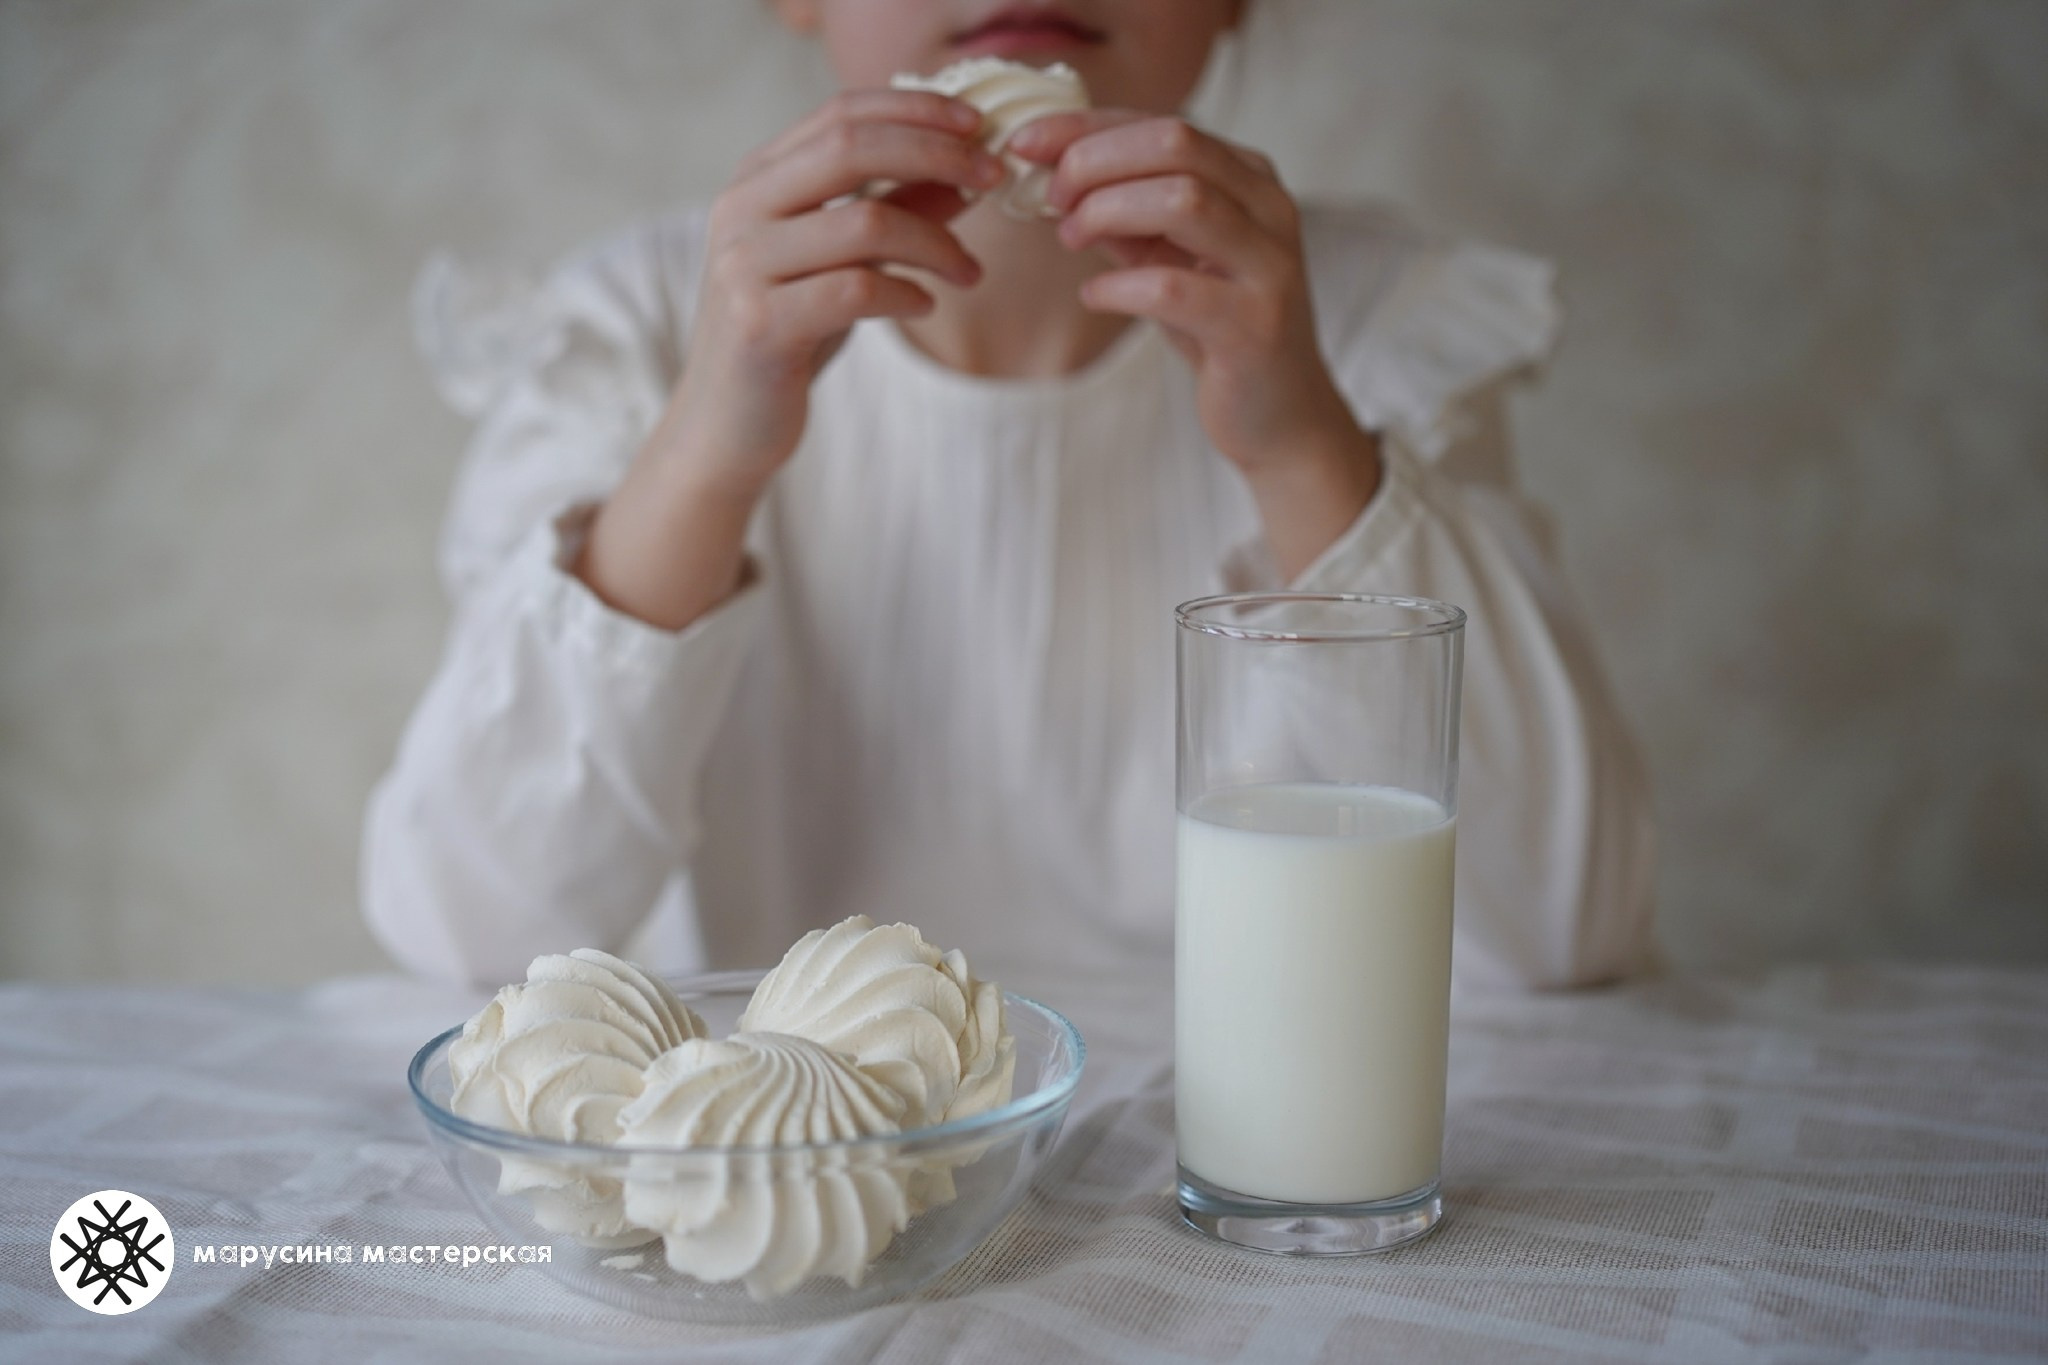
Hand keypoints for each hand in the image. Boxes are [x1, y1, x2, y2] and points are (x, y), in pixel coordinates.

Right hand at [671, 89, 1005, 495]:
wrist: (724, 426)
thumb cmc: (788, 338)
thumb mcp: (843, 263)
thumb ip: (894, 211)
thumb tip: (967, 171)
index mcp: (756, 180)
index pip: (841, 114)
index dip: (915, 109)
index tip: (979, 124)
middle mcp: (740, 210)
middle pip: (851, 149)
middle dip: (937, 154)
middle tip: (994, 177)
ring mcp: (744, 266)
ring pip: (864, 222)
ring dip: (936, 243)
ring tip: (968, 272)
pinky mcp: (760, 325)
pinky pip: (856, 291)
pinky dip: (906, 293)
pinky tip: (924, 305)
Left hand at [1011, 112, 1380, 573]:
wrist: (1279, 414)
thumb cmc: (1217, 329)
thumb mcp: (1166, 258)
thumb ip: (1123, 217)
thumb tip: (1052, 177)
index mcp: (1249, 178)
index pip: (1162, 125)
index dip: (1086, 127)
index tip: (1025, 142)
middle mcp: (1270, 208)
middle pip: (1175, 144)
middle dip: (1096, 162)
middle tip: (1051, 198)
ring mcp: (1270, 266)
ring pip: (1184, 200)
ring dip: (1107, 212)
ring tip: (1071, 239)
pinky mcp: (1255, 326)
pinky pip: (1173, 289)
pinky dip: (1118, 286)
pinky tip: (1094, 295)